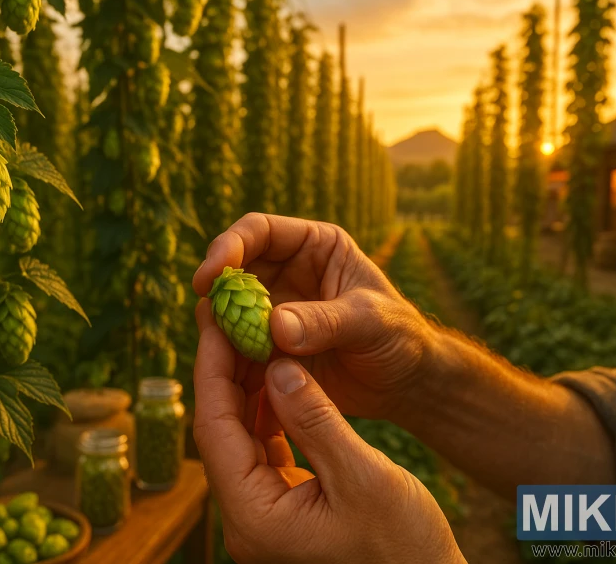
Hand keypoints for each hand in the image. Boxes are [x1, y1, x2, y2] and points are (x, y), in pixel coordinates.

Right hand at [192, 213, 433, 421]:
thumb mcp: (371, 322)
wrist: (406, 384)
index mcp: (315, 247)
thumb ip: (326, 320)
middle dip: (219, 293)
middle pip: (235, 271)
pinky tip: (230, 377)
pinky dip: (229, 360)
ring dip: (220, 330)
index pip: (260, 231)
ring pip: (230, 312)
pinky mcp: (269, 348)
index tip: (212, 274)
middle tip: (209, 318)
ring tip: (220, 352)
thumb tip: (275, 325)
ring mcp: (275, 311)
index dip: (229, 246)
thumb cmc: (400, 338)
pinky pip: (236, 348)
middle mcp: (287, 273)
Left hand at [192, 306, 464, 563]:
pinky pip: (263, 450)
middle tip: (229, 316)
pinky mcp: (282, 508)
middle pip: (221, 430)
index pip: (215, 429)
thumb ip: (316, 420)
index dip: (212, 368)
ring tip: (252, 337)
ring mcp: (263, 515)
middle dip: (225, 371)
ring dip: (248, 388)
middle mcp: (247, 519)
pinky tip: (279, 379)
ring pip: (240, 437)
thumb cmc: (404, 548)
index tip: (216, 319)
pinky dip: (270, 412)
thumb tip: (276, 366)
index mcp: (255, 517)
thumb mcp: (363, 477)